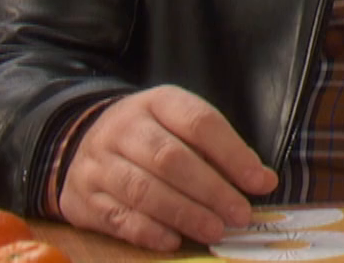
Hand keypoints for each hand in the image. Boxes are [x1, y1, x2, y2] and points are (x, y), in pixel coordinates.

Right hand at [59, 84, 279, 250]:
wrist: (79, 141)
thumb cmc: (148, 136)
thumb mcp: (182, 128)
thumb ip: (222, 152)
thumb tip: (264, 181)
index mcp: (158, 103)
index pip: (199, 123)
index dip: (233, 154)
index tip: (258, 182)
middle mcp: (125, 129)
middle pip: (169, 158)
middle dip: (210, 190)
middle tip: (239, 214)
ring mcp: (100, 164)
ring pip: (143, 190)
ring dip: (184, 214)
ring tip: (215, 231)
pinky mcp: (84, 198)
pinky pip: (118, 217)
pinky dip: (148, 232)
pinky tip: (174, 242)